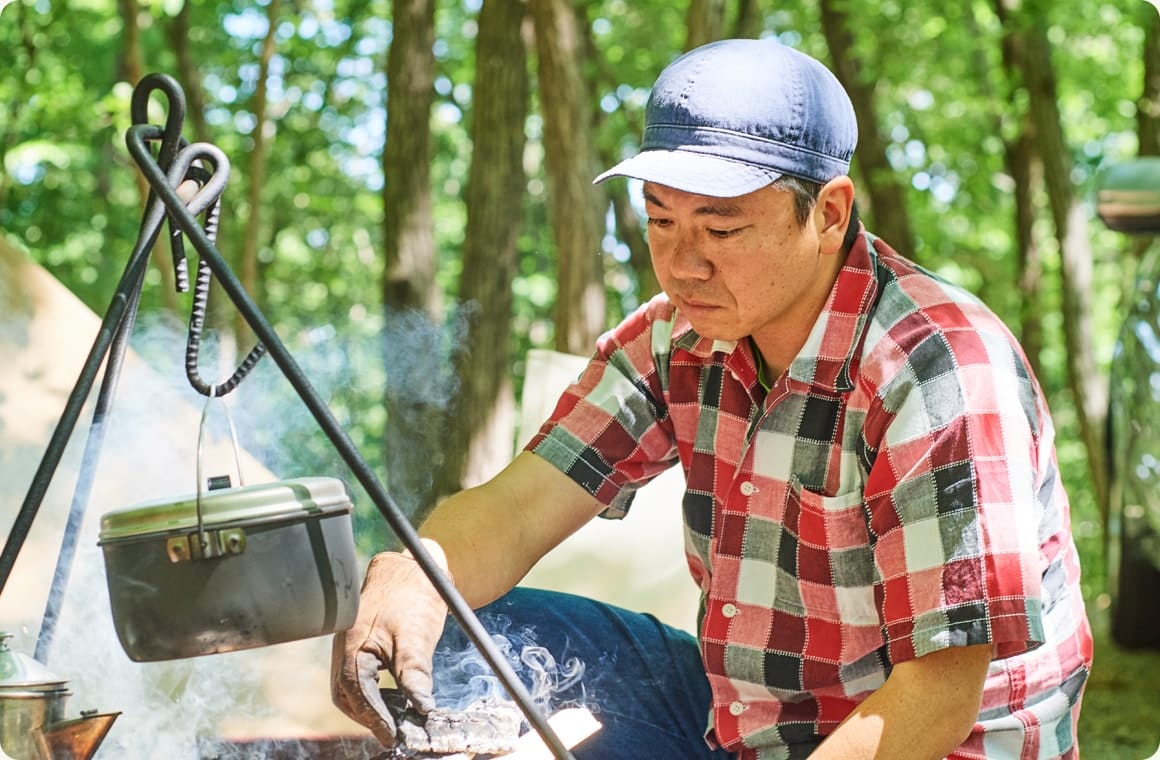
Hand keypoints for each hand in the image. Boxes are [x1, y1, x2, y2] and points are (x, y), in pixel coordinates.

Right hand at [331, 551, 450, 744]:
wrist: (413, 565)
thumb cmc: (413, 595)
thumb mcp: (416, 636)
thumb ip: (415, 674)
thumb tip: (422, 708)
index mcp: (353, 646)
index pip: (357, 694)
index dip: (375, 719)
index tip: (394, 736)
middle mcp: (344, 647)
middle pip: (346, 695)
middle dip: (368, 717)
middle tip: (393, 733)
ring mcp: (348, 644)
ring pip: (349, 687)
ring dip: (368, 706)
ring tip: (395, 718)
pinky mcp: (357, 642)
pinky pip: (356, 675)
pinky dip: (371, 692)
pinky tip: (391, 696)